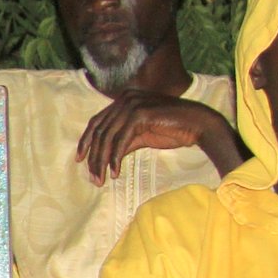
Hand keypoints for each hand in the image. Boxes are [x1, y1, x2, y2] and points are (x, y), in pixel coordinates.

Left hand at [75, 92, 242, 182]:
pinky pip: (121, 140)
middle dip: (94, 156)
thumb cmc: (173, 129)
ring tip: (101, 179)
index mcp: (124, 100)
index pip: (97, 121)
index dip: (86, 141)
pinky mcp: (141, 113)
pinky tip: (115, 172)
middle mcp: (125, 98)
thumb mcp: (142, 136)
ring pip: (108, 137)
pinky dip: (115, 158)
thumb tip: (104, 157)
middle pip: (100, 131)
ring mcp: (132, 104)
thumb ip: (123, 141)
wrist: (198, 124)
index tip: (80, 159)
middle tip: (92, 177)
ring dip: (102, 161)